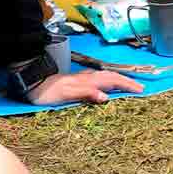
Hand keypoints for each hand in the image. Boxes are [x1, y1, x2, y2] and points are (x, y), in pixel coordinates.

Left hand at [27, 70, 143, 104]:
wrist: (32, 84)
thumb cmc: (48, 92)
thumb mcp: (66, 94)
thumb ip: (86, 93)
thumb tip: (106, 96)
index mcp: (88, 81)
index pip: (112, 80)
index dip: (127, 84)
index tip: (140, 90)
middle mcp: (87, 78)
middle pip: (112, 76)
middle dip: (127, 81)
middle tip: (140, 88)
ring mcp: (83, 79)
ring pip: (105, 77)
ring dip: (119, 81)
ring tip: (129, 86)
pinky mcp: (78, 83)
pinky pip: (98, 81)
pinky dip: (108, 83)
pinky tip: (108, 87)